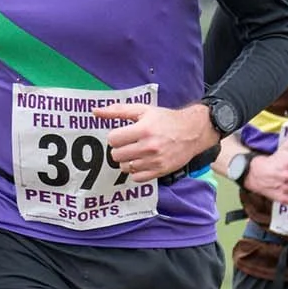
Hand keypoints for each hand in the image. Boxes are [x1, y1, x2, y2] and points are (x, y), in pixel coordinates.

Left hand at [93, 101, 216, 180]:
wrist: (192, 131)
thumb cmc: (165, 119)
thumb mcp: (143, 110)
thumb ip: (118, 110)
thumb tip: (95, 111)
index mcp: (144, 129)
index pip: (113, 139)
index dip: (115, 136)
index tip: (122, 134)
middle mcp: (149, 146)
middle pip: (116, 155)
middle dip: (119, 149)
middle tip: (128, 144)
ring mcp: (155, 161)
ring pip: (125, 168)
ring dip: (127, 160)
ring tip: (136, 152)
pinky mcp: (160, 171)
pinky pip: (136, 178)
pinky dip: (135, 171)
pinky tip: (141, 162)